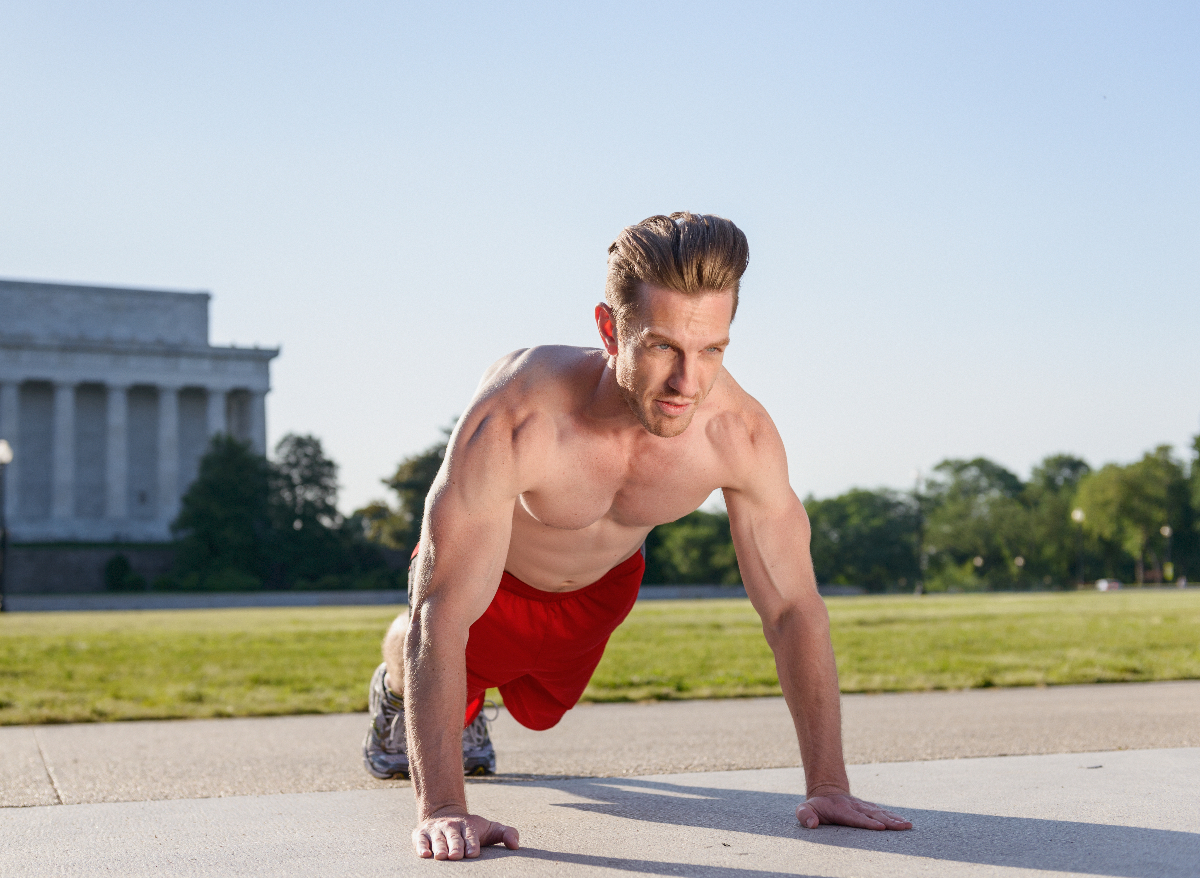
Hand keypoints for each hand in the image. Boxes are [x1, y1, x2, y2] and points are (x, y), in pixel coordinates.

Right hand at [412, 812, 519, 859]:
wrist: (444, 814)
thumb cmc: (471, 829)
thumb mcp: (490, 829)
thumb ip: (506, 833)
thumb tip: (516, 846)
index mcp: (469, 825)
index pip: (471, 835)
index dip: (472, 844)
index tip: (473, 853)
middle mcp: (451, 826)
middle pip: (454, 838)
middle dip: (455, 847)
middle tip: (456, 856)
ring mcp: (436, 830)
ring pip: (438, 840)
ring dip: (439, 847)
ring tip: (441, 856)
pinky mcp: (421, 834)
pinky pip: (420, 841)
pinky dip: (421, 847)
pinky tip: (425, 854)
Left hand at [797, 791, 911, 830]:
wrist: (826, 793)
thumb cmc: (815, 806)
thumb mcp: (804, 809)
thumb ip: (805, 815)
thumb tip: (812, 824)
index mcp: (841, 810)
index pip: (856, 818)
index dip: (868, 822)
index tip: (881, 827)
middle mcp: (855, 807)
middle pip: (874, 815)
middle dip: (889, 821)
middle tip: (903, 826)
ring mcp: (863, 807)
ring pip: (881, 813)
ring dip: (895, 819)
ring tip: (908, 825)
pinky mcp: (868, 809)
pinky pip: (883, 812)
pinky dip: (894, 816)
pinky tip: (905, 822)